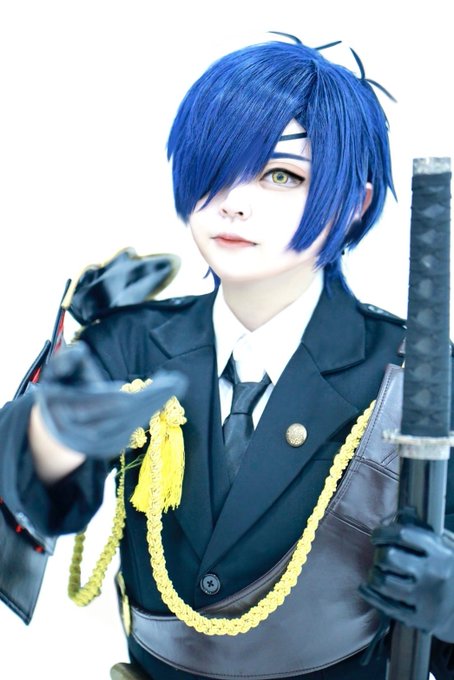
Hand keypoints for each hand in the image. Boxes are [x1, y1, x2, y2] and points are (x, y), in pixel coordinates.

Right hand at [34, 343, 185, 458]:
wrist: (51, 427)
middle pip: (128, 415)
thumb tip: (80, 351)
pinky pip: (131, 432)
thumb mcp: (57, 371)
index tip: (164, 379)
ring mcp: (93, 446)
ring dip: (155, 405)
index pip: (113, 404)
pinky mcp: (105, 450)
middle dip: (155, 398)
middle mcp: (81, 432)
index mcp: (67, 409)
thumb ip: (66, 359)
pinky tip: (160, 399)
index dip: (142, 394)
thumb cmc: (60, 391)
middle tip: (178, 381)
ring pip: (131, 425)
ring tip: (174, 386)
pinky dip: (147, 415)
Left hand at [359, 522, 453, 641]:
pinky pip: (386, 606)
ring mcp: (426, 599)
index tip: (377, 535)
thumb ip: (426, 531)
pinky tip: (366, 587)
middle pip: (388, 557)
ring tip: (377, 571)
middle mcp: (433, 575)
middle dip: (379, 554)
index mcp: (440, 553)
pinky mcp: (419, 619)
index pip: (402, 535)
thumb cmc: (453, 570)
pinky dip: (372, 595)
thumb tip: (401, 515)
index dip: (383, 532)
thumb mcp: (449, 547)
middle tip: (380, 555)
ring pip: (383, 582)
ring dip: (374, 574)